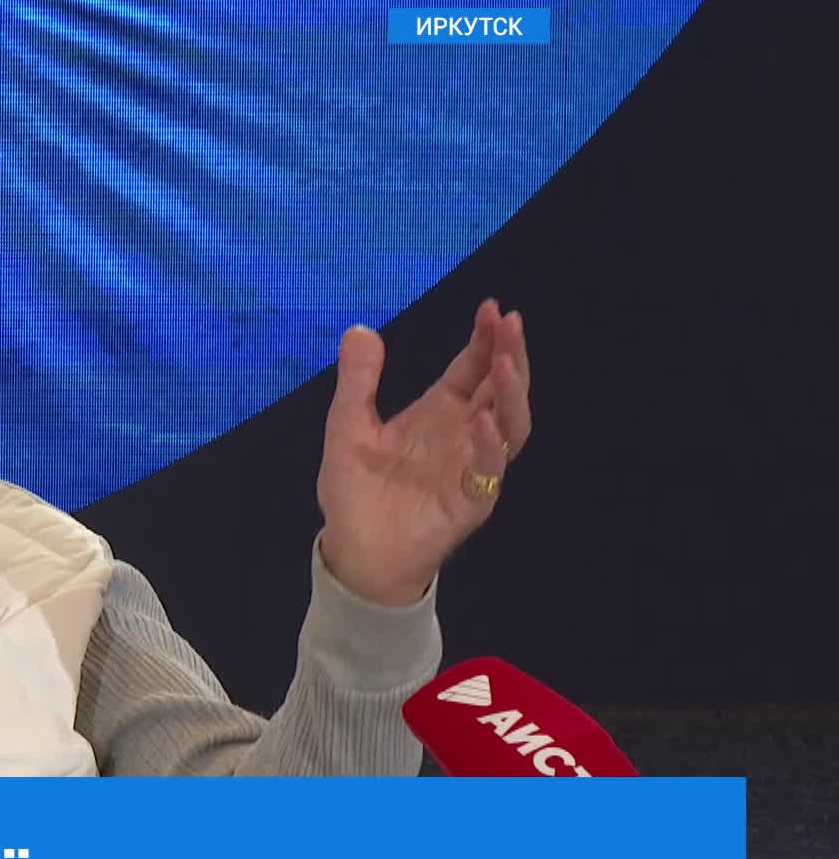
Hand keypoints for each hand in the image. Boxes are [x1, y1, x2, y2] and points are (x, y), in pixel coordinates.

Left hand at [317, 299, 531, 604]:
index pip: (473, 368)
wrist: (353, 550)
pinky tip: (484, 421)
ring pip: (510, 426)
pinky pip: (488, 473)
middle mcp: (464, 435)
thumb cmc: (355, 490)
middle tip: (510, 323)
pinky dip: (490, 447)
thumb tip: (360, 328)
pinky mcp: (470, 503)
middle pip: (501, 389)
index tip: (492, 308)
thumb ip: (358, 382)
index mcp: (440, 413)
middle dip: (509, 355)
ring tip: (506, 364)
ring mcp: (472, 468)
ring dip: (512, 395)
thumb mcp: (348, 427)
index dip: (485, 339)